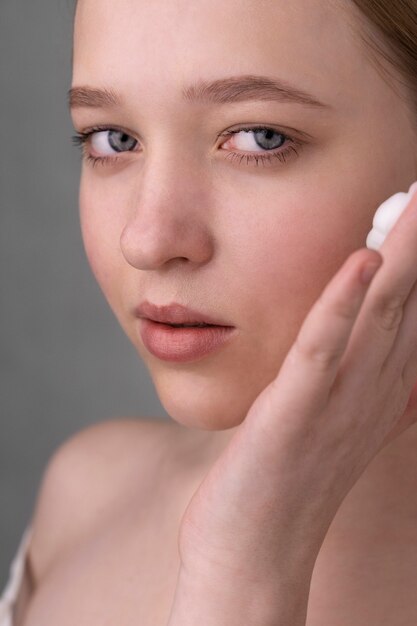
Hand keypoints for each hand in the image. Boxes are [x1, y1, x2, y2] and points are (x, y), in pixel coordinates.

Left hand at [177, 189, 416, 586]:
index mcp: (374, 389)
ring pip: (377, 316)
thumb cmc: (283, 479)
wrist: (254, 547)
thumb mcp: (325, 418)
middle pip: (406, 302)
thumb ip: (343, 376)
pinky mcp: (293, 413)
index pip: (408, 311)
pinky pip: (322, 352)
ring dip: (401, 257)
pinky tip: (360, 263)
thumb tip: (348, 334)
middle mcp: (369, 390)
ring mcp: (336, 401)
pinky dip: (342, 306)